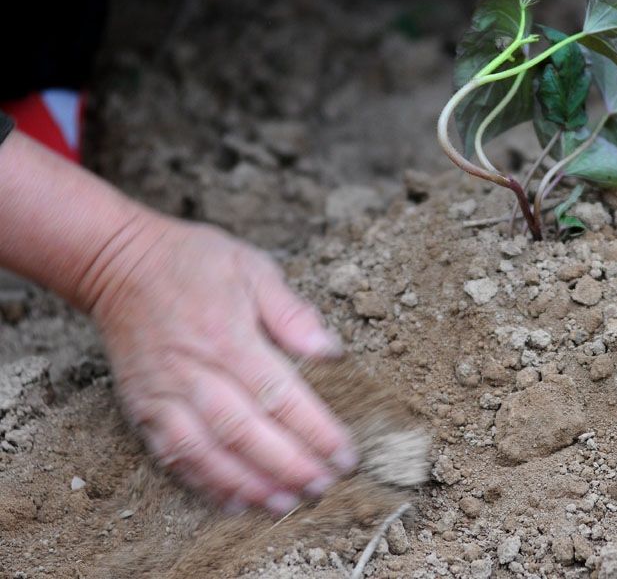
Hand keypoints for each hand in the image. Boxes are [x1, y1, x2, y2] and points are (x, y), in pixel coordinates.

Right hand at [87, 213, 357, 513]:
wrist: (119, 262)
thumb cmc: (195, 263)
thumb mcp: (252, 268)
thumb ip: (291, 312)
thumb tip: (330, 351)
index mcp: (229, 338)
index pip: (280, 396)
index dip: (315, 431)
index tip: (344, 454)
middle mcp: (195, 372)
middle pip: (246, 432)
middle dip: (288, 466)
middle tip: (323, 487)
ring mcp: (165, 394)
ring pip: (207, 452)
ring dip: (248, 484)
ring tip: (285, 505)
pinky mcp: (143, 407)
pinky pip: (172, 454)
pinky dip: (202, 482)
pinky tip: (233, 502)